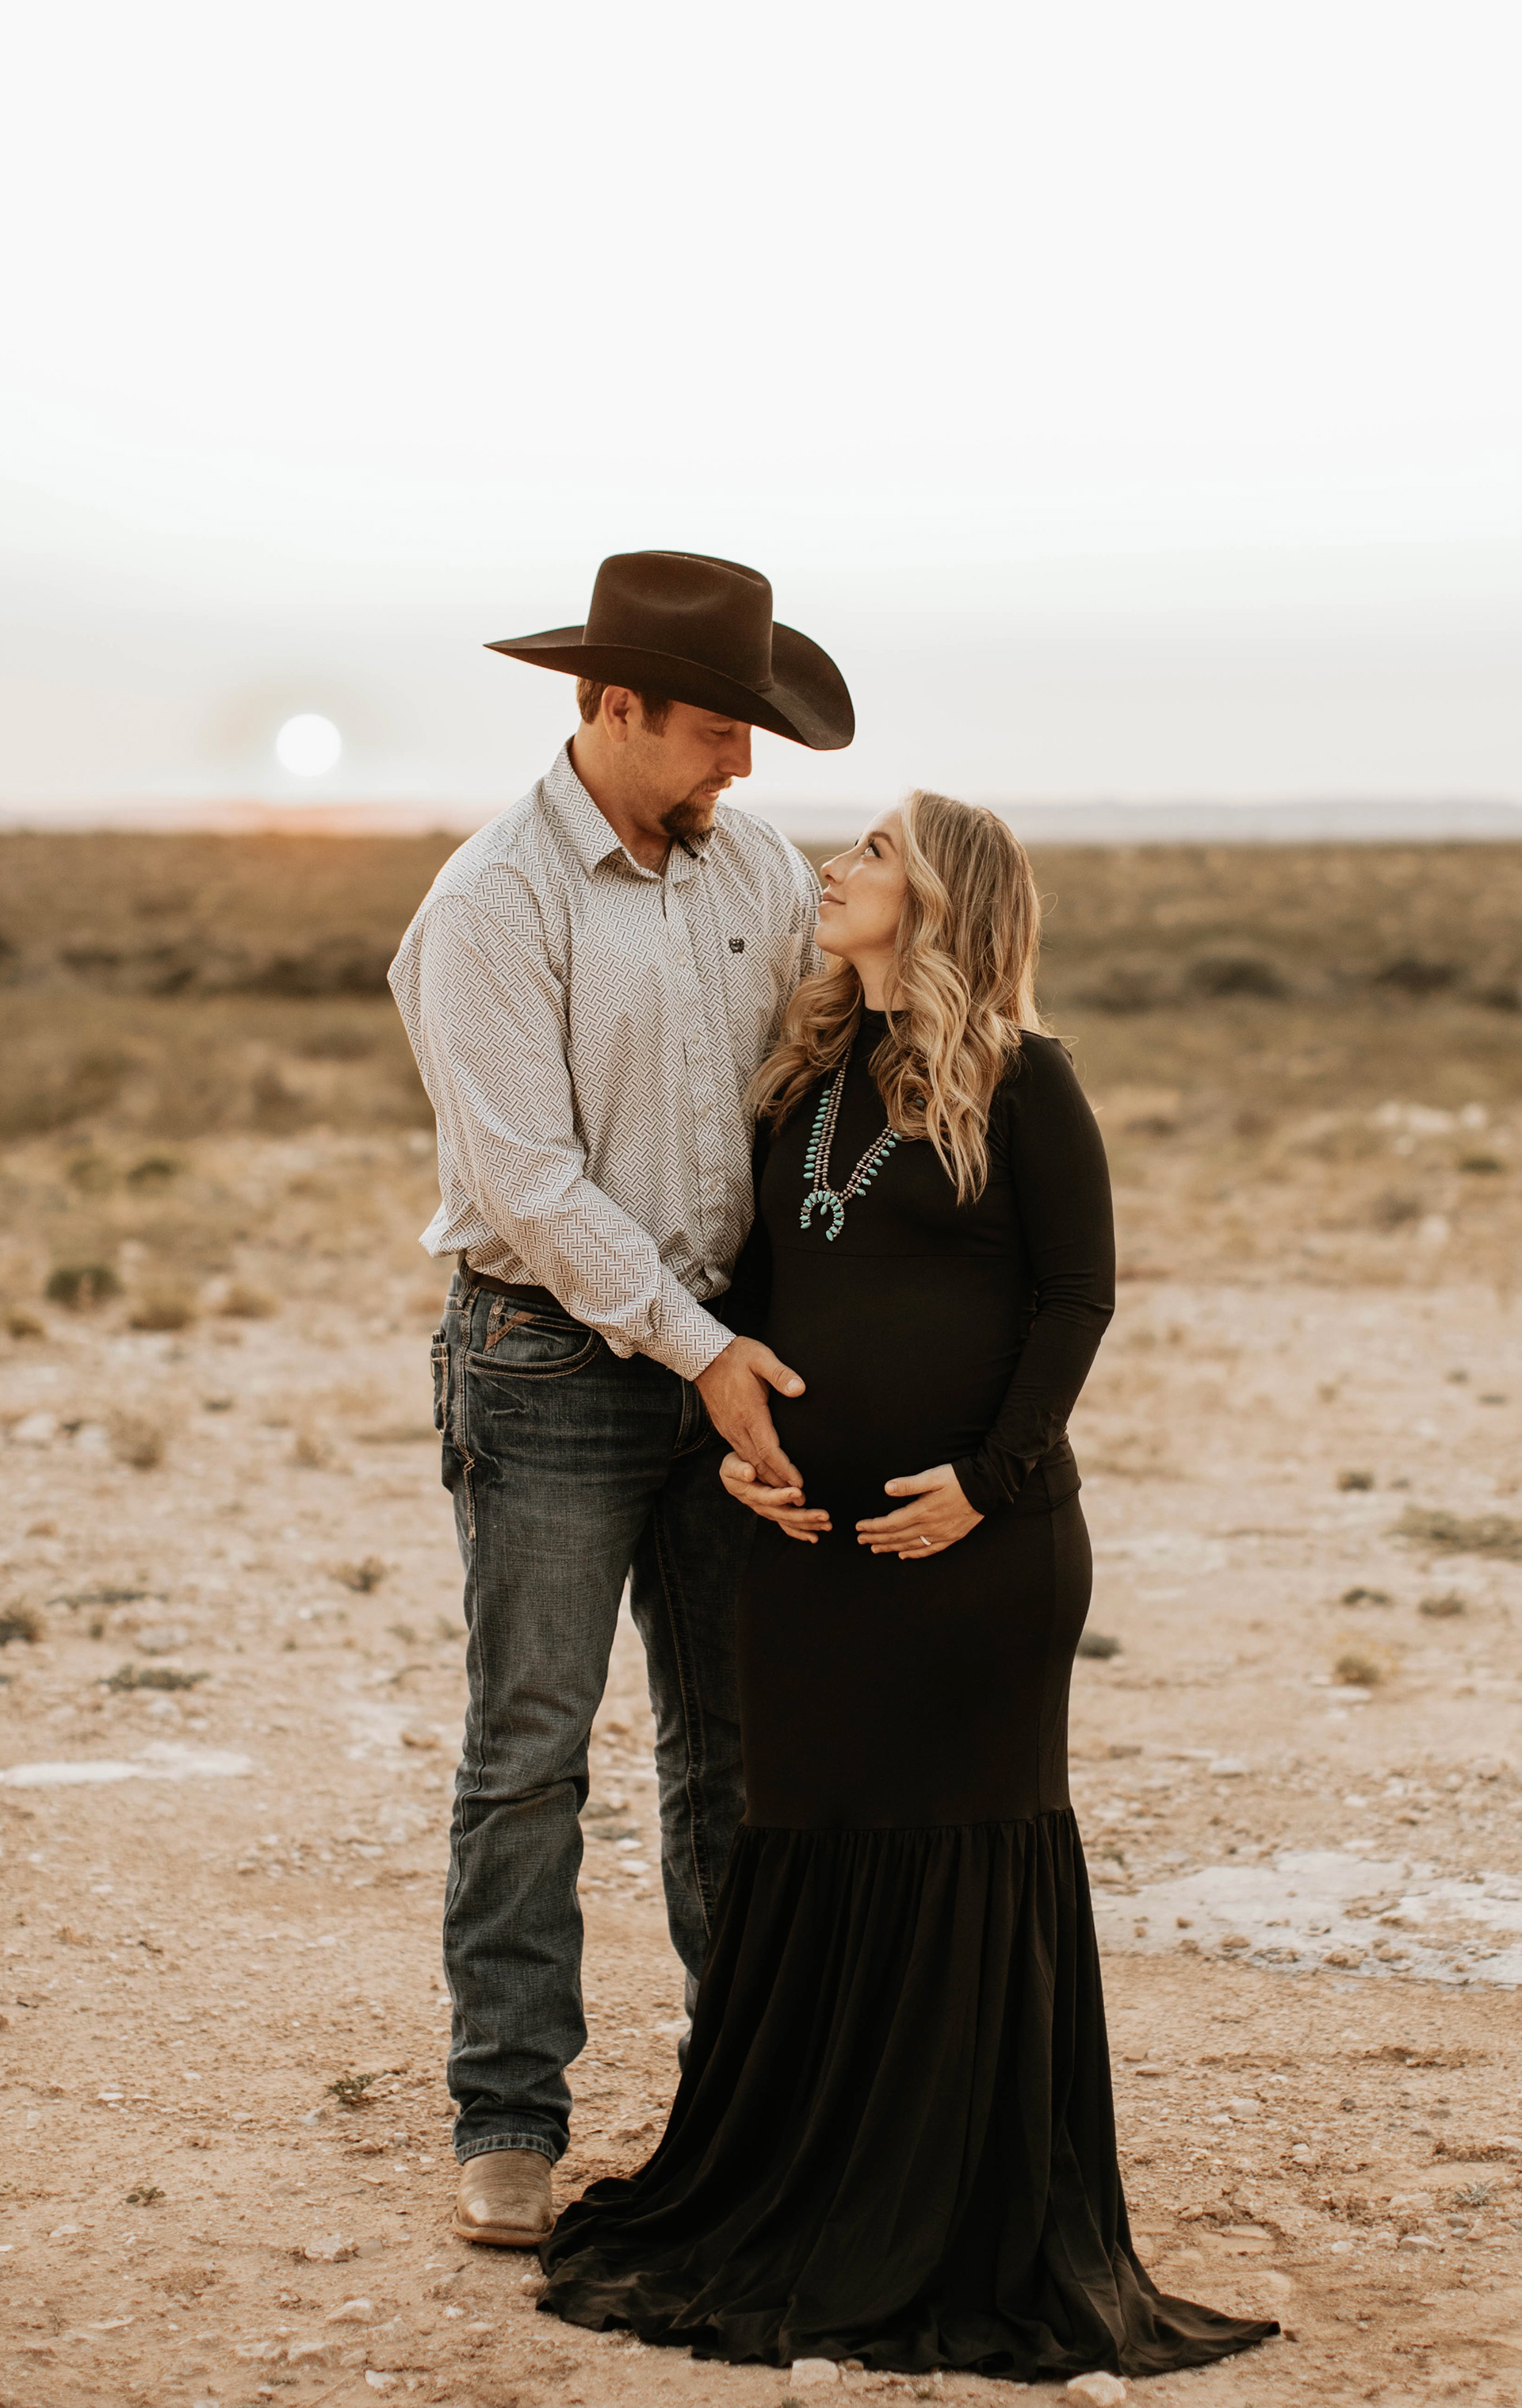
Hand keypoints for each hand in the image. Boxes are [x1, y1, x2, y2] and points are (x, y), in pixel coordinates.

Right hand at [695, 1337, 804, 1489]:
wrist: (703, 1357)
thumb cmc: (737, 1355)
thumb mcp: (761, 1358)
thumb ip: (781, 1374)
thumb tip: (800, 1389)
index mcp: (749, 1413)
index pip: (769, 1450)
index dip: (785, 1469)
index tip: (799, 1484)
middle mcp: (737, 1427)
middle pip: (759, 1464)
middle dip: (779, 1483)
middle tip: (798, 1498)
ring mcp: (729, 1429)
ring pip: (749, 1462)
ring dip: (767, 1479)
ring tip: (785, 1493)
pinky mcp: (725, 1428)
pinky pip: (741, 1454)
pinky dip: (755, 1469)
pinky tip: (764, 1474)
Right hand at [720, 1452, 831, 1542]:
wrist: (732, 1476)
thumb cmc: (734, 1467)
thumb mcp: (730, 1465)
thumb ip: (738, 1469)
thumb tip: (748, 1473)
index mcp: (752, 1494)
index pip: (768, 1497)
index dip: (782, 1496)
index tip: (798, 1492)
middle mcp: (762, 1507)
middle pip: (784, 1514)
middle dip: (805, 1516)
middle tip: (824, 1516)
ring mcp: (769, 1512)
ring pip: (790, 1522)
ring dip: (809, 1525)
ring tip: (827, 1525)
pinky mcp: (775, 1514)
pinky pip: (788, 1527)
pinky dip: (801, 1533)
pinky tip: (815, 1537)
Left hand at [856, 1462, 982, 1557]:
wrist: (986, 1487)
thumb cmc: (958, 1479)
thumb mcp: (932, 1476)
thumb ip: (909, 1484)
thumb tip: (887, 1488)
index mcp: (922, 1511)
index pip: (891, 1523)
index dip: (873, 1526)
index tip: (859, 1527)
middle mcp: (930, 1526)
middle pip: (897, 1536)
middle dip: (876, 1538)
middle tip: (860, 1540)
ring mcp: (941, 1534)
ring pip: (909, 1545)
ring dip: (890, 1547)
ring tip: (875, 1548)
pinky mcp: (951, 1537)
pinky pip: (928, 1550)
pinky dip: (914, 1554)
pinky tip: (903, 1555)